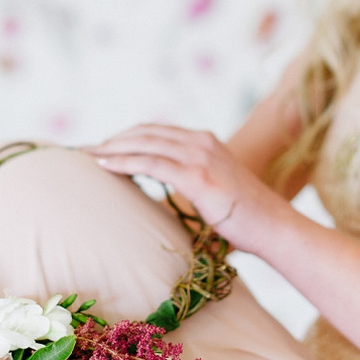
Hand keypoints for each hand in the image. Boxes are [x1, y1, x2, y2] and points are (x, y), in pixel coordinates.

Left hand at [85, 124, 282, 253]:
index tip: (102, 146)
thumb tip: (161, 197)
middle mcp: (201, 141)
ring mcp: (200, 156)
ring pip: (144, 143)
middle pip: (144, 132)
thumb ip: (189, 183)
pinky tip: (104, 166)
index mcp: (205, 141)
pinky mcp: (197, 176)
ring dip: (111, 148)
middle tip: (85, 149)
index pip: (156, 131)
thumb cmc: (245, 219)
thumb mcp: (214, 190)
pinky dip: (124, 162)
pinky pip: (151, 163)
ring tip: (87, 155)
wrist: (274, 228)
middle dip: (112, 139)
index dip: (126, 136)